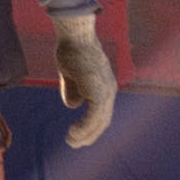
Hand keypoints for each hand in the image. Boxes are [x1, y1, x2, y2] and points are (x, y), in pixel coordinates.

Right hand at [47, 14, 118, 148]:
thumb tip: (73, 105)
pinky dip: (84, 128)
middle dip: (89, 134)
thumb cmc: (71, 49)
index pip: (102, 112)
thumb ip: (72, 89)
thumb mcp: (70, 73)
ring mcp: (105, 91)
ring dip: (85, 135)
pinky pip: (93, 117)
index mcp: (104, 85)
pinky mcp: (98, 92)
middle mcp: (109, 90)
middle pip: (103, 120)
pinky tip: (73, 134)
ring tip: (72, 142)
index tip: (77, 134)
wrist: (75, 35)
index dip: (91, 126)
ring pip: (99, 121)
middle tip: (74, 143)